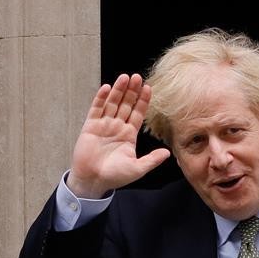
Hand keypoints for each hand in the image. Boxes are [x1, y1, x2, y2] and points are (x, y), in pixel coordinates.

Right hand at [67, 73, 170, 198]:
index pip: (138, 114)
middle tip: (138, 77)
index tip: (149, 88)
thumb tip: (168, 153)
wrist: (93, 181)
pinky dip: (101, 98)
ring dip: (118, 90)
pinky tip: (107, 87)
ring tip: (125, 77)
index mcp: (129, 135)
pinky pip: (96, 109)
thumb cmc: (115, 177)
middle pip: (126, 105)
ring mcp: (103, 125)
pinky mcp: (90, 126)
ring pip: (112, 103)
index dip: (143, 101)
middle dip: (132, 91)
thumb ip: (152, 160)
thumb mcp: (137, 168)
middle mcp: (117, 127)